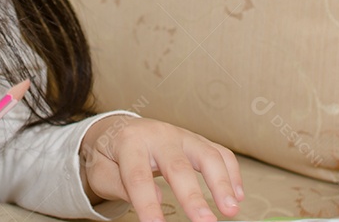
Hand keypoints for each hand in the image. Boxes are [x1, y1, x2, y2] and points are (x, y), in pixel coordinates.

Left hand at [80, 115, 243, 221]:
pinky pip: (220, 152)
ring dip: (222, 183)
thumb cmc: (110, 155)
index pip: (138, 177)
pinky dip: (232, 173)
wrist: (118, 129)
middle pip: (177, 165)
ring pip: (206, 154)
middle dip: (192, 196)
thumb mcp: (100, 170)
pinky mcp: (196, 140)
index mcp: (129, 143)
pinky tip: (237, 196)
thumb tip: (154, 198)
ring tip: (230, 210)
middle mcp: (158, 135)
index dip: (147, 204)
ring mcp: (181, 135)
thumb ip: (120, 184)